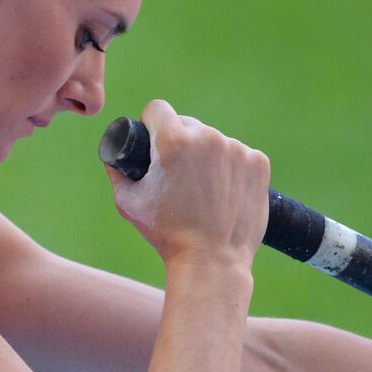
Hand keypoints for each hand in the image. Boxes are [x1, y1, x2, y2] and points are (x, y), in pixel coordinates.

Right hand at [105, 99, 269, 268]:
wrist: (212, 262)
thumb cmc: (167, 234)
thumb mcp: (128, 202)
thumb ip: (117, 171)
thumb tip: (113, 155)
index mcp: (174, 141)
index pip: (158, 109)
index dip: (152, 123)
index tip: (154, 139)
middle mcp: (208, 137)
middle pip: (188, 124)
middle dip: (180, 142)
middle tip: (179, 174)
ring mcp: (237, 149)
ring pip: (215, 141)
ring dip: (208, 155)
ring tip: (204, 189)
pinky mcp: (258, 163)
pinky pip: (240, 155)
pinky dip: (232, 168)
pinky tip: (225, 192)